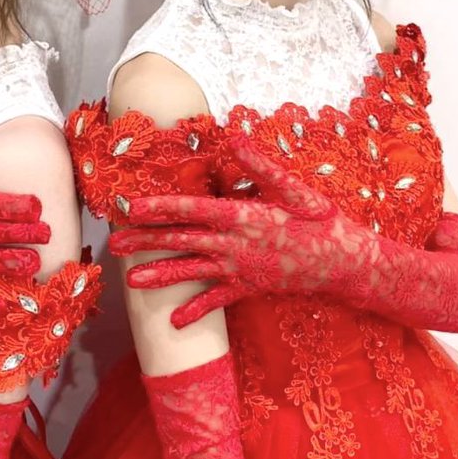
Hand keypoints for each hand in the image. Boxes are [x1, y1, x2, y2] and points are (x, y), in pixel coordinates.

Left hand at [110, 138, 338, 325]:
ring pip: (192, 272)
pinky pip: (217, 300)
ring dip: (160, 276)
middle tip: (114, 244)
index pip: (192, 209)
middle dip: (146, 241)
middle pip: (182, 241)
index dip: (161, 208)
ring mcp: (239, 269)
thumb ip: (258, 165)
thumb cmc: (319, 221)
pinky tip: (175, 322)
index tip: (132, 207)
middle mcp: (234, 244)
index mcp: (242, 216)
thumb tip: (233, 136)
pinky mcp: (248, 288)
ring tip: (131, 281)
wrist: (343, 264)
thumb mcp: (293, 188)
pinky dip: (196, 311)